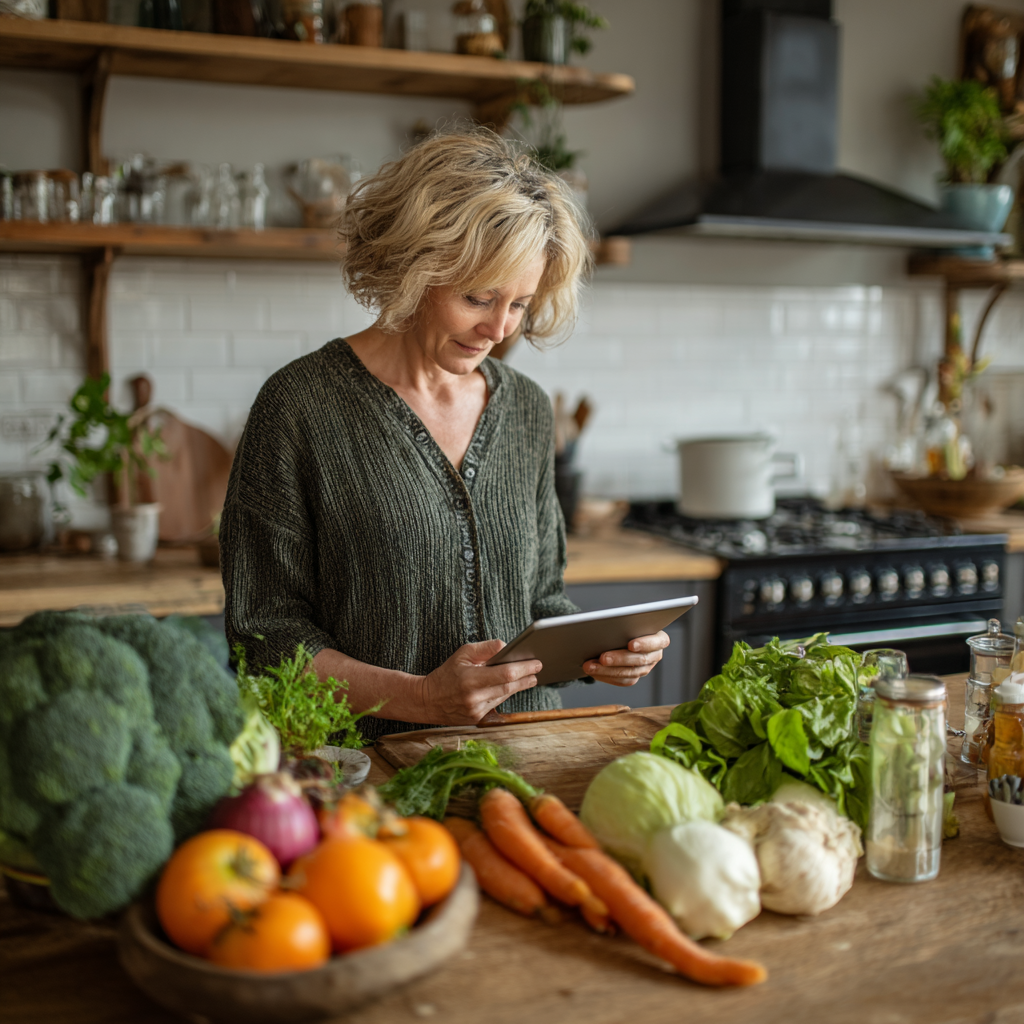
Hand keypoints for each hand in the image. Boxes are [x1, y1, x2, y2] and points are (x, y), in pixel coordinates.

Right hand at [420, 639, 541, 724]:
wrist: (427, 701)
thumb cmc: (445, 674)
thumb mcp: (462, 654)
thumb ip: (485, 649)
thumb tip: (505, 646)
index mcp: (471, 679)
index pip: (505, 674)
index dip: (524, 668)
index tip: (536, 663)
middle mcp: (474, 697)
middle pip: (509, 687)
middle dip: (526, 677)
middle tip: (537, 669)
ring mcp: (476, 711)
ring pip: (504, 696)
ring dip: (518, 686)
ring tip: (528, 677)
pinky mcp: (476, 719)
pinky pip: (496, 704)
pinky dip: (504, 694)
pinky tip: (510, 687)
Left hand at [583, 631, 669, 687]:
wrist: (621, 635)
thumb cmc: (627, 624)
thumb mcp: (629, 621)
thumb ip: (626, 623)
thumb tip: (609, 625)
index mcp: (659, 639)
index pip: (657, 642)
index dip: (644, 644)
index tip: (630, 644)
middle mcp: (655, 655)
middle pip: (640, 659)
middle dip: (619, 659)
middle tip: (602, 657)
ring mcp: (645, 668)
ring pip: (629, 673)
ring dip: (607, 670)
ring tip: (591, 666)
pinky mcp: (634, 676)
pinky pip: (622, 680)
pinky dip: (606, 676)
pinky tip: (594, 672)